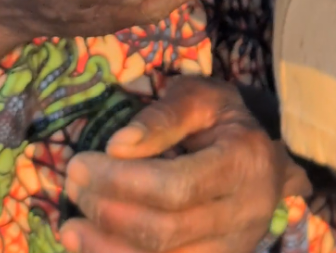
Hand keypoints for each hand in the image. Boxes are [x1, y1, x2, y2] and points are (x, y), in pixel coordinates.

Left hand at [61, 77, 295, 252]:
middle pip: (165, 232)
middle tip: (72, 187)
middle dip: (109, 212)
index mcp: (244, 163)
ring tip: (72, 227)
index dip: (122, 181)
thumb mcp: (202, 98)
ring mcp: (233, 250)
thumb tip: (117, 146)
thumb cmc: (225, 121)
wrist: (263, 159)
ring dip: (107, 249)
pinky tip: (93, 249)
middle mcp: (244, 214)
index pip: (177, 186)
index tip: (82, 163)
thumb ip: (164, 116)